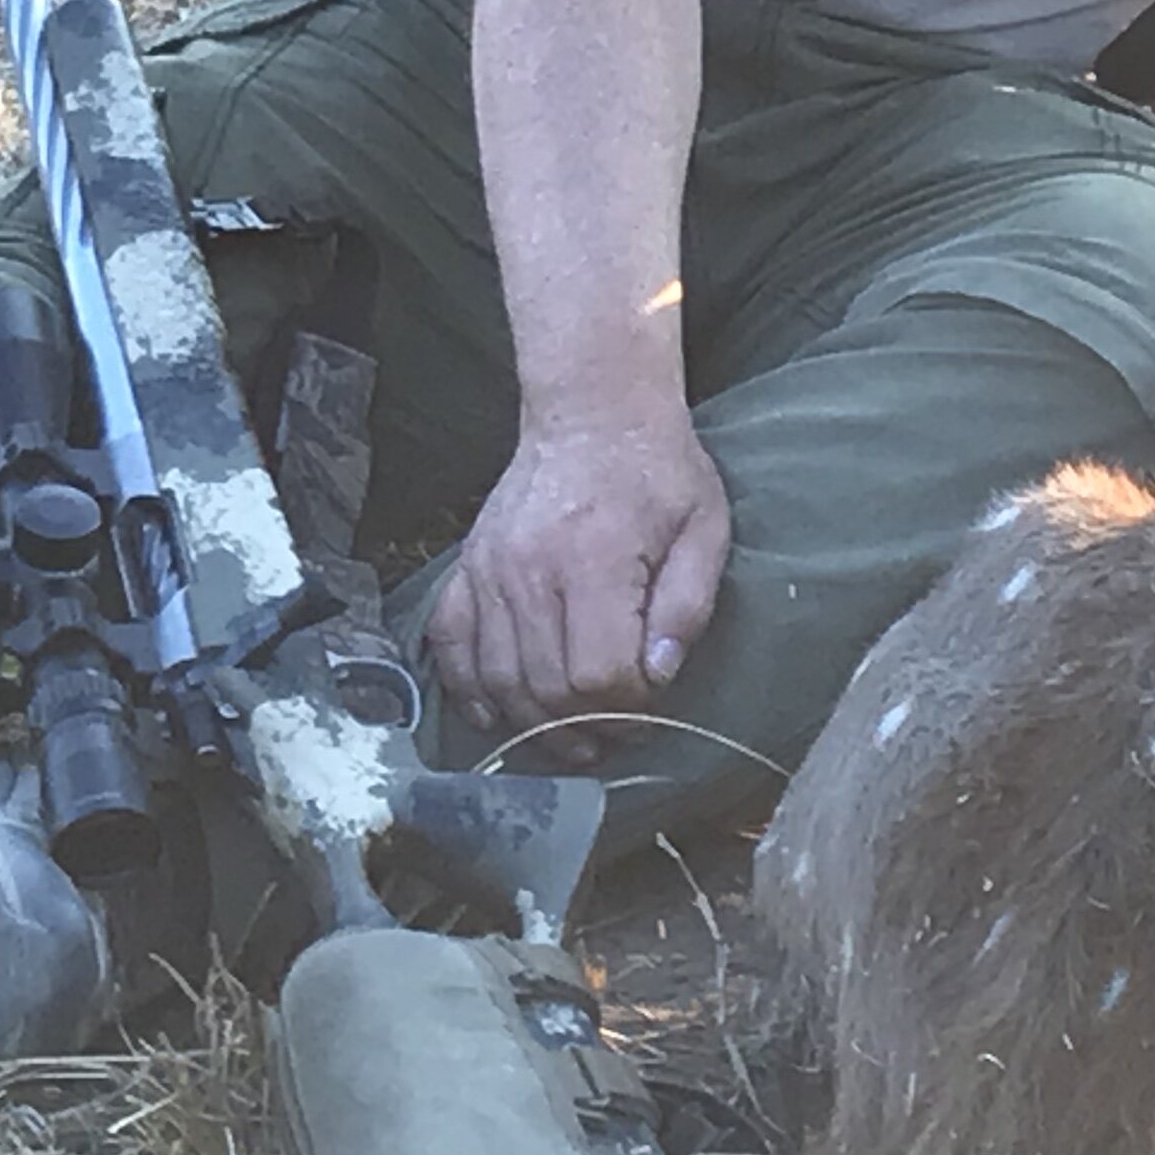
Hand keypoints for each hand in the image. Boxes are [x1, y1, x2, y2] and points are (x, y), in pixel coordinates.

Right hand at [423, 408, 733, 759]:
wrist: (593, 414)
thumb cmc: (658, 473)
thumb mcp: (704, 531)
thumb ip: (687, 607)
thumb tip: (660, 676)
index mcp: (594, 561)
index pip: (597, 675)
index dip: (625, 710)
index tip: (649, 710)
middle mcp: (530, 571)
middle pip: (545, 688)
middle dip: (585, 729)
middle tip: (616, 736)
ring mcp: (489, 570)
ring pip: (496, 679)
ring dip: (533, 724)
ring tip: (571, 740)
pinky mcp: (467, 567)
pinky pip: (449, 643)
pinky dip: (467, 688)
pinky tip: (495, 715)